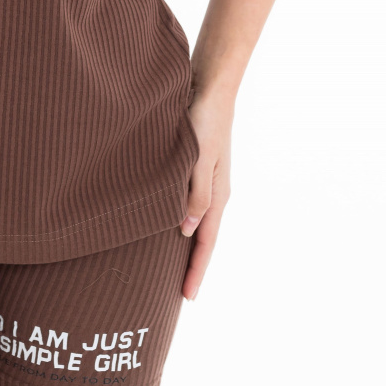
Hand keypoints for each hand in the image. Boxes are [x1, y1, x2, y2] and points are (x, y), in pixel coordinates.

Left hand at [179, 91, 233, 300]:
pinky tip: (167, 226)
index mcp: (218, 195)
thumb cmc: (204, 120)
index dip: (196, 271)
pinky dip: (180, 223)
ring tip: (169, 269)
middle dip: (192, 267)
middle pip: (202, 239)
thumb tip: (186, 231)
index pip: (206, 243)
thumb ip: (195, 194)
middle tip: (177, 296)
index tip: (187, 298)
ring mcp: (207, 182)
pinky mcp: (196, 170)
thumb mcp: (199, 159)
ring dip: (186, 248)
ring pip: (195, 223)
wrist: (211, 87)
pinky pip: (189, 206)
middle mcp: (214, 193)